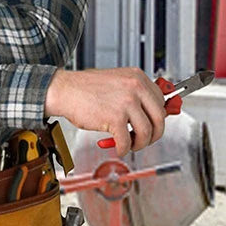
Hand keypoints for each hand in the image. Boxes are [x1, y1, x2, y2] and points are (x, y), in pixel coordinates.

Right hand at [44, 67, 166, 156]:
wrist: (64, 90)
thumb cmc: (85, 87)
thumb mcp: (116, 82)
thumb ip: (134, 94)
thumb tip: (149, 112)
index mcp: (137, 77)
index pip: (161, 100)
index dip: (157, 116)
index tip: (152, 124)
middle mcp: (135, 87)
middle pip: (159, 118)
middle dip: (153, 134)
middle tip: (144, 139)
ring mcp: (127, 102)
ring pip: (147, 132)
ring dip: (139, 144)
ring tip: (130, 144)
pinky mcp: (115, 118)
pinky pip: (127, 141)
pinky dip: (124, 149)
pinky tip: (118, 147)